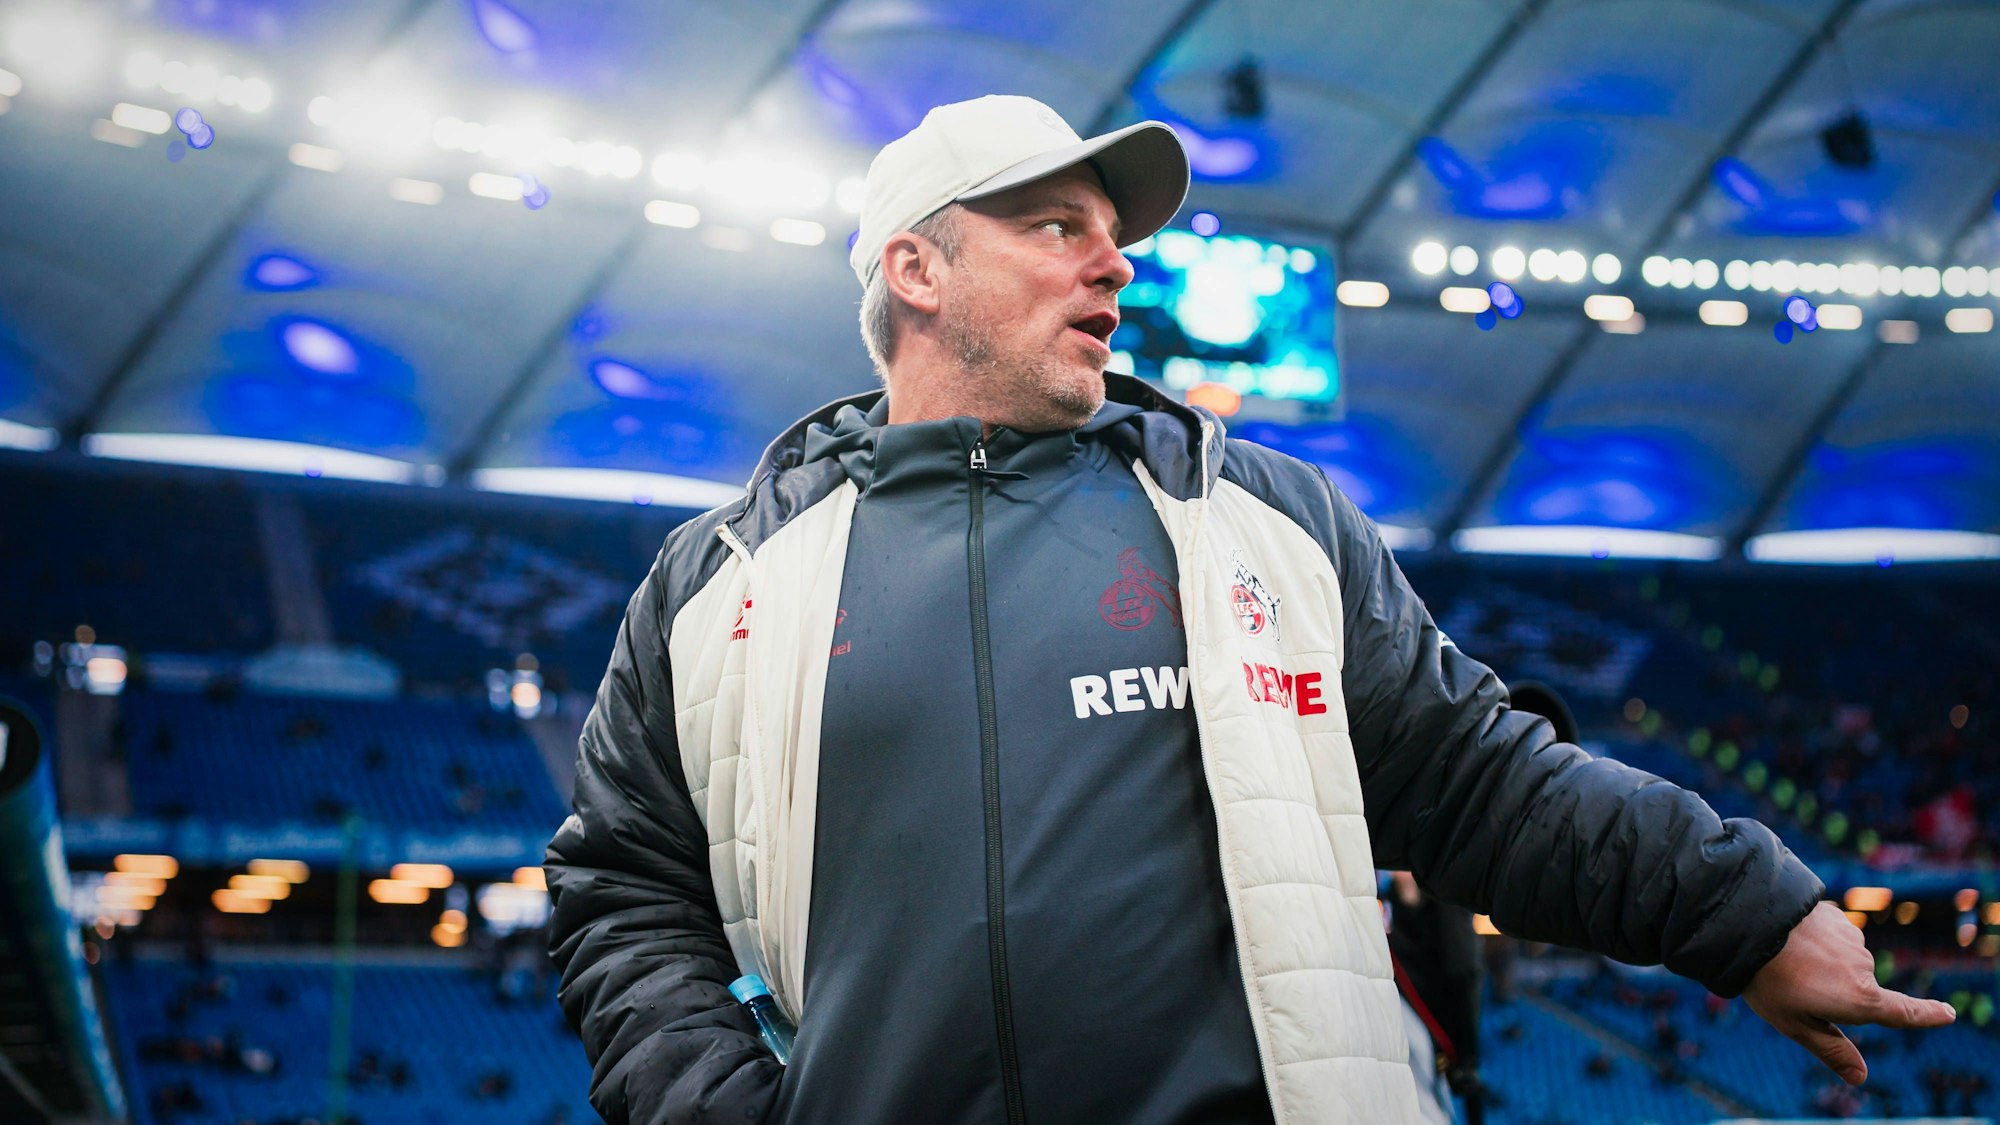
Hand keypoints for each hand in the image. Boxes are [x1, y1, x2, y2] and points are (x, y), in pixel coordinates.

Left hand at [1741, 900, 1955, 1084]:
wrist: (1746, 922)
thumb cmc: (1768, 980)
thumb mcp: (1795, 1025)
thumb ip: (1832, 1050)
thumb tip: (1860, 1077)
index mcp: (1860, 999)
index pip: (1903, 1012)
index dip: (1927, 1015)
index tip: (1948, 1014)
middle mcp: (1865, 967)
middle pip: (1857, 989)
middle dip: (1831, 991)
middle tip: (1792, 987)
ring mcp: (1852, 938)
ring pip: (1841, 961)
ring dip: (1820, 963)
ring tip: (1784, 960)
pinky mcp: (1836, 916)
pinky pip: (1830, 937)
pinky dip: (1814, 941)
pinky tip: (1788, 938)